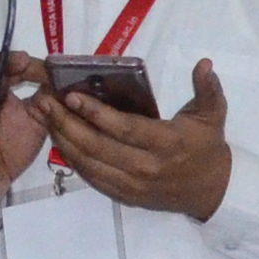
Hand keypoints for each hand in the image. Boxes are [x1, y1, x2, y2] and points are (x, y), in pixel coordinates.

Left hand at [46, 58, 233, 223]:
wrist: (211, 191)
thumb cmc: (207, 148)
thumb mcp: (213, 115)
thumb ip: (207, 88)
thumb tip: (204, 62)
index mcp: (166, 144)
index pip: (126, 129)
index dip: (97, 114)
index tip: (72, 96)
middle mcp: (146, 167)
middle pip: (99, 147)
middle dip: (68, 124)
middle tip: (44, 102)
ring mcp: (132, 185)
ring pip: (90, 164)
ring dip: (63, 140)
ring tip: (45, 116)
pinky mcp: (124, 196)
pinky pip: (92, 178)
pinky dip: (72, 159)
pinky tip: (58, 139)